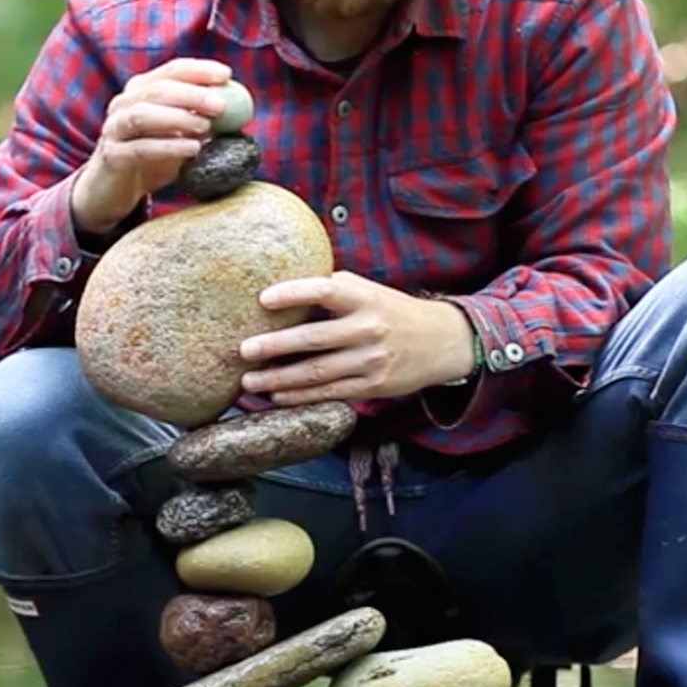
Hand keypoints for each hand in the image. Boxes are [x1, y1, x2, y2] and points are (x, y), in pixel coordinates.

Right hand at [71, 57, 231, 233]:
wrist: (114, 188)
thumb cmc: (153, 156)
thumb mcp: (180, 135)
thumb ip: (202, 120)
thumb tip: (239, 112)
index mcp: (141, 91)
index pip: (170, 71)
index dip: (198, 70)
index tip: (227, 75)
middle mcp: (123, 104)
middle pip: (156, 90)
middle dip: (191, 94)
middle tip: (220, 105)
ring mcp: (114, 129)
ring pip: (141, 115)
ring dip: (177, 117)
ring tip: (206, 127)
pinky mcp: (112, 156)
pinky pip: (139, 148)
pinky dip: (168, 146)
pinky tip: (193, 149)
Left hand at [239, 272, 476, 403]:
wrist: (443, 342)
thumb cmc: (393, 312)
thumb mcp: (370, 292)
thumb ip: (334, 290)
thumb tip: (280, 290)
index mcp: (367, 298)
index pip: (326, 291)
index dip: (294, 293)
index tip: (263, 299)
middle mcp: (370, 329)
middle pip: (314, 338)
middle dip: (274, 346)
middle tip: (243, 350)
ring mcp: (372, 360)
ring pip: (317, 372)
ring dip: (279, 379)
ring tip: (249, 381)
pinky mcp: (374, 386)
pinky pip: (331, 393)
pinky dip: (301, 396)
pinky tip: (278, 396)